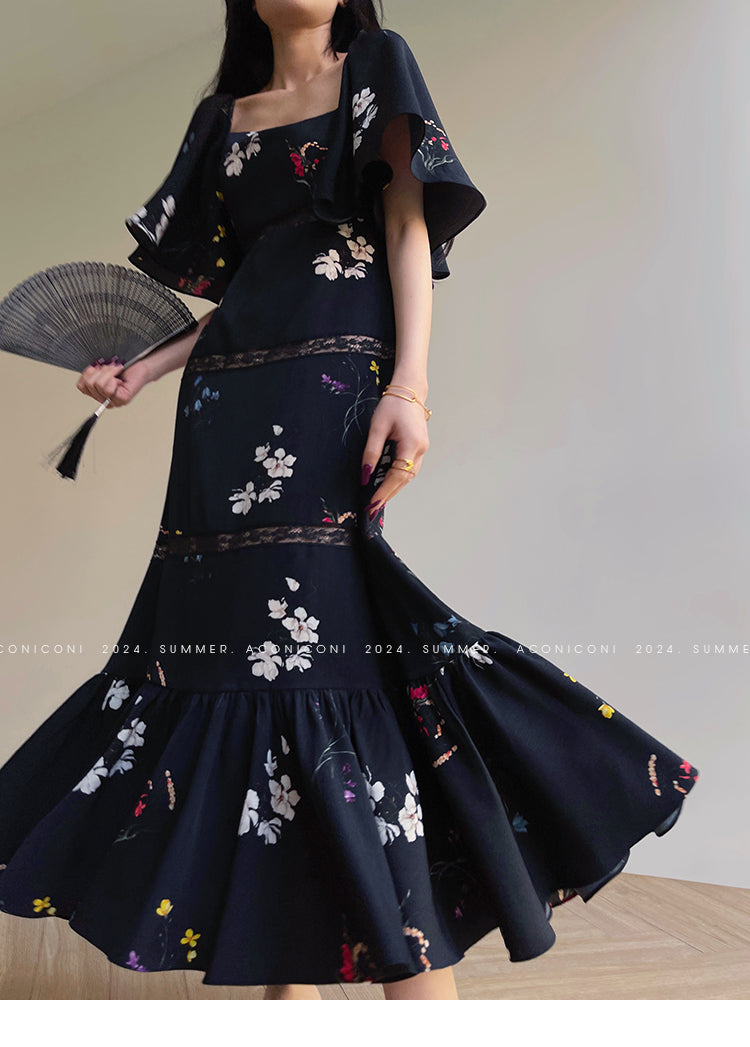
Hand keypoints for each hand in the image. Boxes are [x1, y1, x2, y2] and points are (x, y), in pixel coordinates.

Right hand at [76, 357, 151, 407]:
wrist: (140, 364)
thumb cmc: (123, 366)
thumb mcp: (101, 369)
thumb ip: (91, 374)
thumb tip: (87, 373)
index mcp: (98, 394)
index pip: (81, 386)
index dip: (87, 373)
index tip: (97, 366)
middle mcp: (105, 401)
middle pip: (88, 384)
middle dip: (98, 371)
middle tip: (109, 367)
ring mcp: (114, 402)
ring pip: (98, 385)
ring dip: (106, 372)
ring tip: (115, 369)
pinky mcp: (122, 399)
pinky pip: (107, 388)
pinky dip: (113, 376)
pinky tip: (119, 375)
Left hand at [361, 388, 428, 517]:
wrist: (409, 389)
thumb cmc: (392, 405)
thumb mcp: (377, 427)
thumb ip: (371, 453)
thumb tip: (365, 476)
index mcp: (411, 445)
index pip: (397, 476)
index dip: (384, 492)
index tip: (372, 505)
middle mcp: (421, 450)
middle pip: (404, 480)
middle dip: (388, 495)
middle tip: (372, 509)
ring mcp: (422, 449)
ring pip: (408, 476)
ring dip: (393, 488)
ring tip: (377, 499)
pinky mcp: (420, 447)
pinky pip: (409, 468)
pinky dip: (398, 478)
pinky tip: (386, 483)